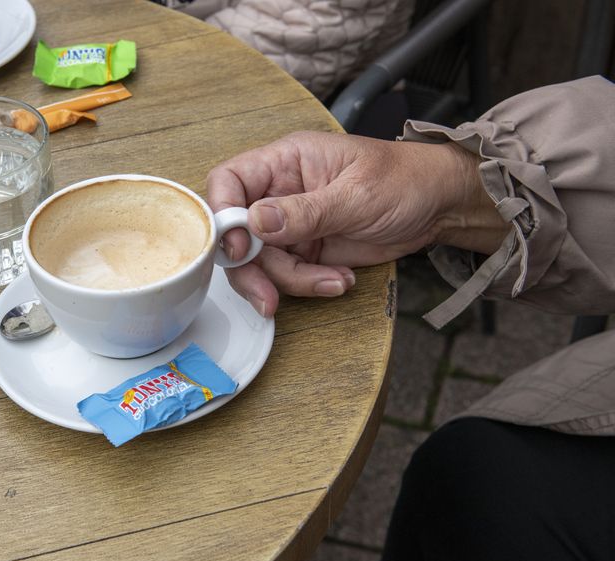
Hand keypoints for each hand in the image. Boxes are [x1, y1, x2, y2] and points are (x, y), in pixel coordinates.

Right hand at [206, 131, 506, 316]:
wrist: (440, 206)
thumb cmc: (405, 180)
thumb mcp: (357, 195)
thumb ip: (305, 211)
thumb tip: (255, 222)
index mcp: (285, 161)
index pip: (229, 181)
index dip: (223, 214)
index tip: (239, 247)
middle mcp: (279, 191)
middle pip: (237, 233)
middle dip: (251, 269)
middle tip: (268, 295)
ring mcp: (289, 224)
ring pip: (260, 262)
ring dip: (289, 282)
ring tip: (332, 281)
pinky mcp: (304, 250)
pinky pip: (287, 276)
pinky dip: (309, 285)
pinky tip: (340, 280)